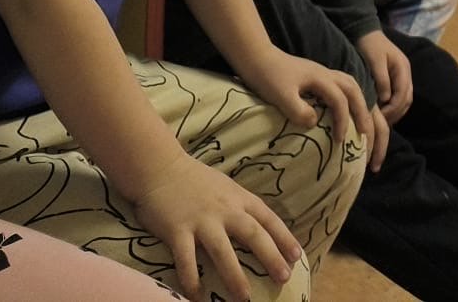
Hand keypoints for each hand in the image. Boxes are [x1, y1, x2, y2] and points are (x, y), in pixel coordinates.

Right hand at [132, 157, 302, 301]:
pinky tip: (197, 297)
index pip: (268, 219)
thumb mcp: (226, 187)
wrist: (160, 167)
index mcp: (239, 197)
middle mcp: (225, 209)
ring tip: (244, 298)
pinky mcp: (177, 230)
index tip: (297, 257)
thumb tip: (258, 228)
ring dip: (235, 276)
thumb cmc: (195, 180)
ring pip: (223, 251)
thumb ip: (240, 205)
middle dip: (271, 257)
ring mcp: (201, 220)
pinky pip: (186, 260)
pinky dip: (192, 280)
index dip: (284, 238)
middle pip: (253, 235)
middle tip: (284, 278)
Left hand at [239, 47, 374, 144]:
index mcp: (320, 78)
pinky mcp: (317, 77)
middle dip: (362, 113)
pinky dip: (350, 98)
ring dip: (360, 103)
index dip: (343, 121)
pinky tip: (347, 109)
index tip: (339, 141)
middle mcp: (327, 73)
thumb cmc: (267, 76)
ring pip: (351, 85)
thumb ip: (298, 110)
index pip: (340, 100)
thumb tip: (315, 123)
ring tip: (363, 123)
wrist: (257, 57)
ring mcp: (323, 73)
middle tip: (366, 135)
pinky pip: (343, 86)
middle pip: (354, 91)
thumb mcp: (280, 96)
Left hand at [358, 30, 414, 125]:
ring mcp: (402, 75)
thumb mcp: (375, 61)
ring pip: (404, 99)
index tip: (381, 118)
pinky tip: (382, 112)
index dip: (393, 108)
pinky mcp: (396, 78)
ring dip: (396, 111)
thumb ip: (382, 80)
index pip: (403, 94)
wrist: (366, 32)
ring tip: (382, 121)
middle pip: (406, 99)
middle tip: (382, 123)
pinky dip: (393, 106)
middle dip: (396, 113)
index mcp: (403, 68)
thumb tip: (385, 99)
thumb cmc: (370, 46)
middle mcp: (406, 73)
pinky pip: (399, 96)